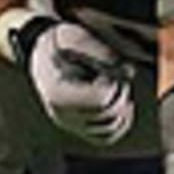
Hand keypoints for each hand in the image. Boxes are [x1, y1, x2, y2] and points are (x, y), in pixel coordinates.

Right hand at [15, 19, 134, 145]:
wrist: (43, 51)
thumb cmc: (60, 41)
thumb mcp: (76, 37)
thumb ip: (101, 52)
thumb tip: (130, 72)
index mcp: (58, 94)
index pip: (100, 99)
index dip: (113, 82)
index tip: (109, 67)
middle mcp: (62, 115)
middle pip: (107, 114)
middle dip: (120, 91)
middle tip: (119, 72)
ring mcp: (70, 124)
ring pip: (110, 128)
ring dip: (123, 106)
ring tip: (119, 84)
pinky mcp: (79, 127)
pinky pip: (106, 137)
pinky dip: (121, 123)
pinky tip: (125, 105)